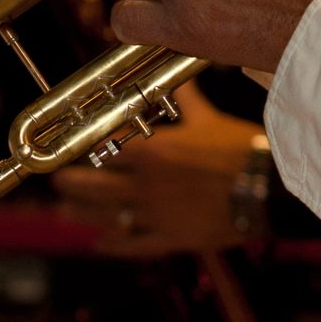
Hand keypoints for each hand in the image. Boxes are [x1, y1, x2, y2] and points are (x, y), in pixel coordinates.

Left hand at [52, 80, 259, 256]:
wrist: (263, 187)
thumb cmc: (238, 149)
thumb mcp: (208, 119)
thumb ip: (186, 100)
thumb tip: (177, 77)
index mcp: (154, 151)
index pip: (108, 149)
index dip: (87, 148)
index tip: (71, 148)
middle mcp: (147, 184)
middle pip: (98, 185)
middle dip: (74, 184)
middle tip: (57, 182)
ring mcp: (156, 214)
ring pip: (109, 215)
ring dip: (83, 213)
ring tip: (63, 212)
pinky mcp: (171, 238)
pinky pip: (135, 244)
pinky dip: (114, 245)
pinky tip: (99, 244)